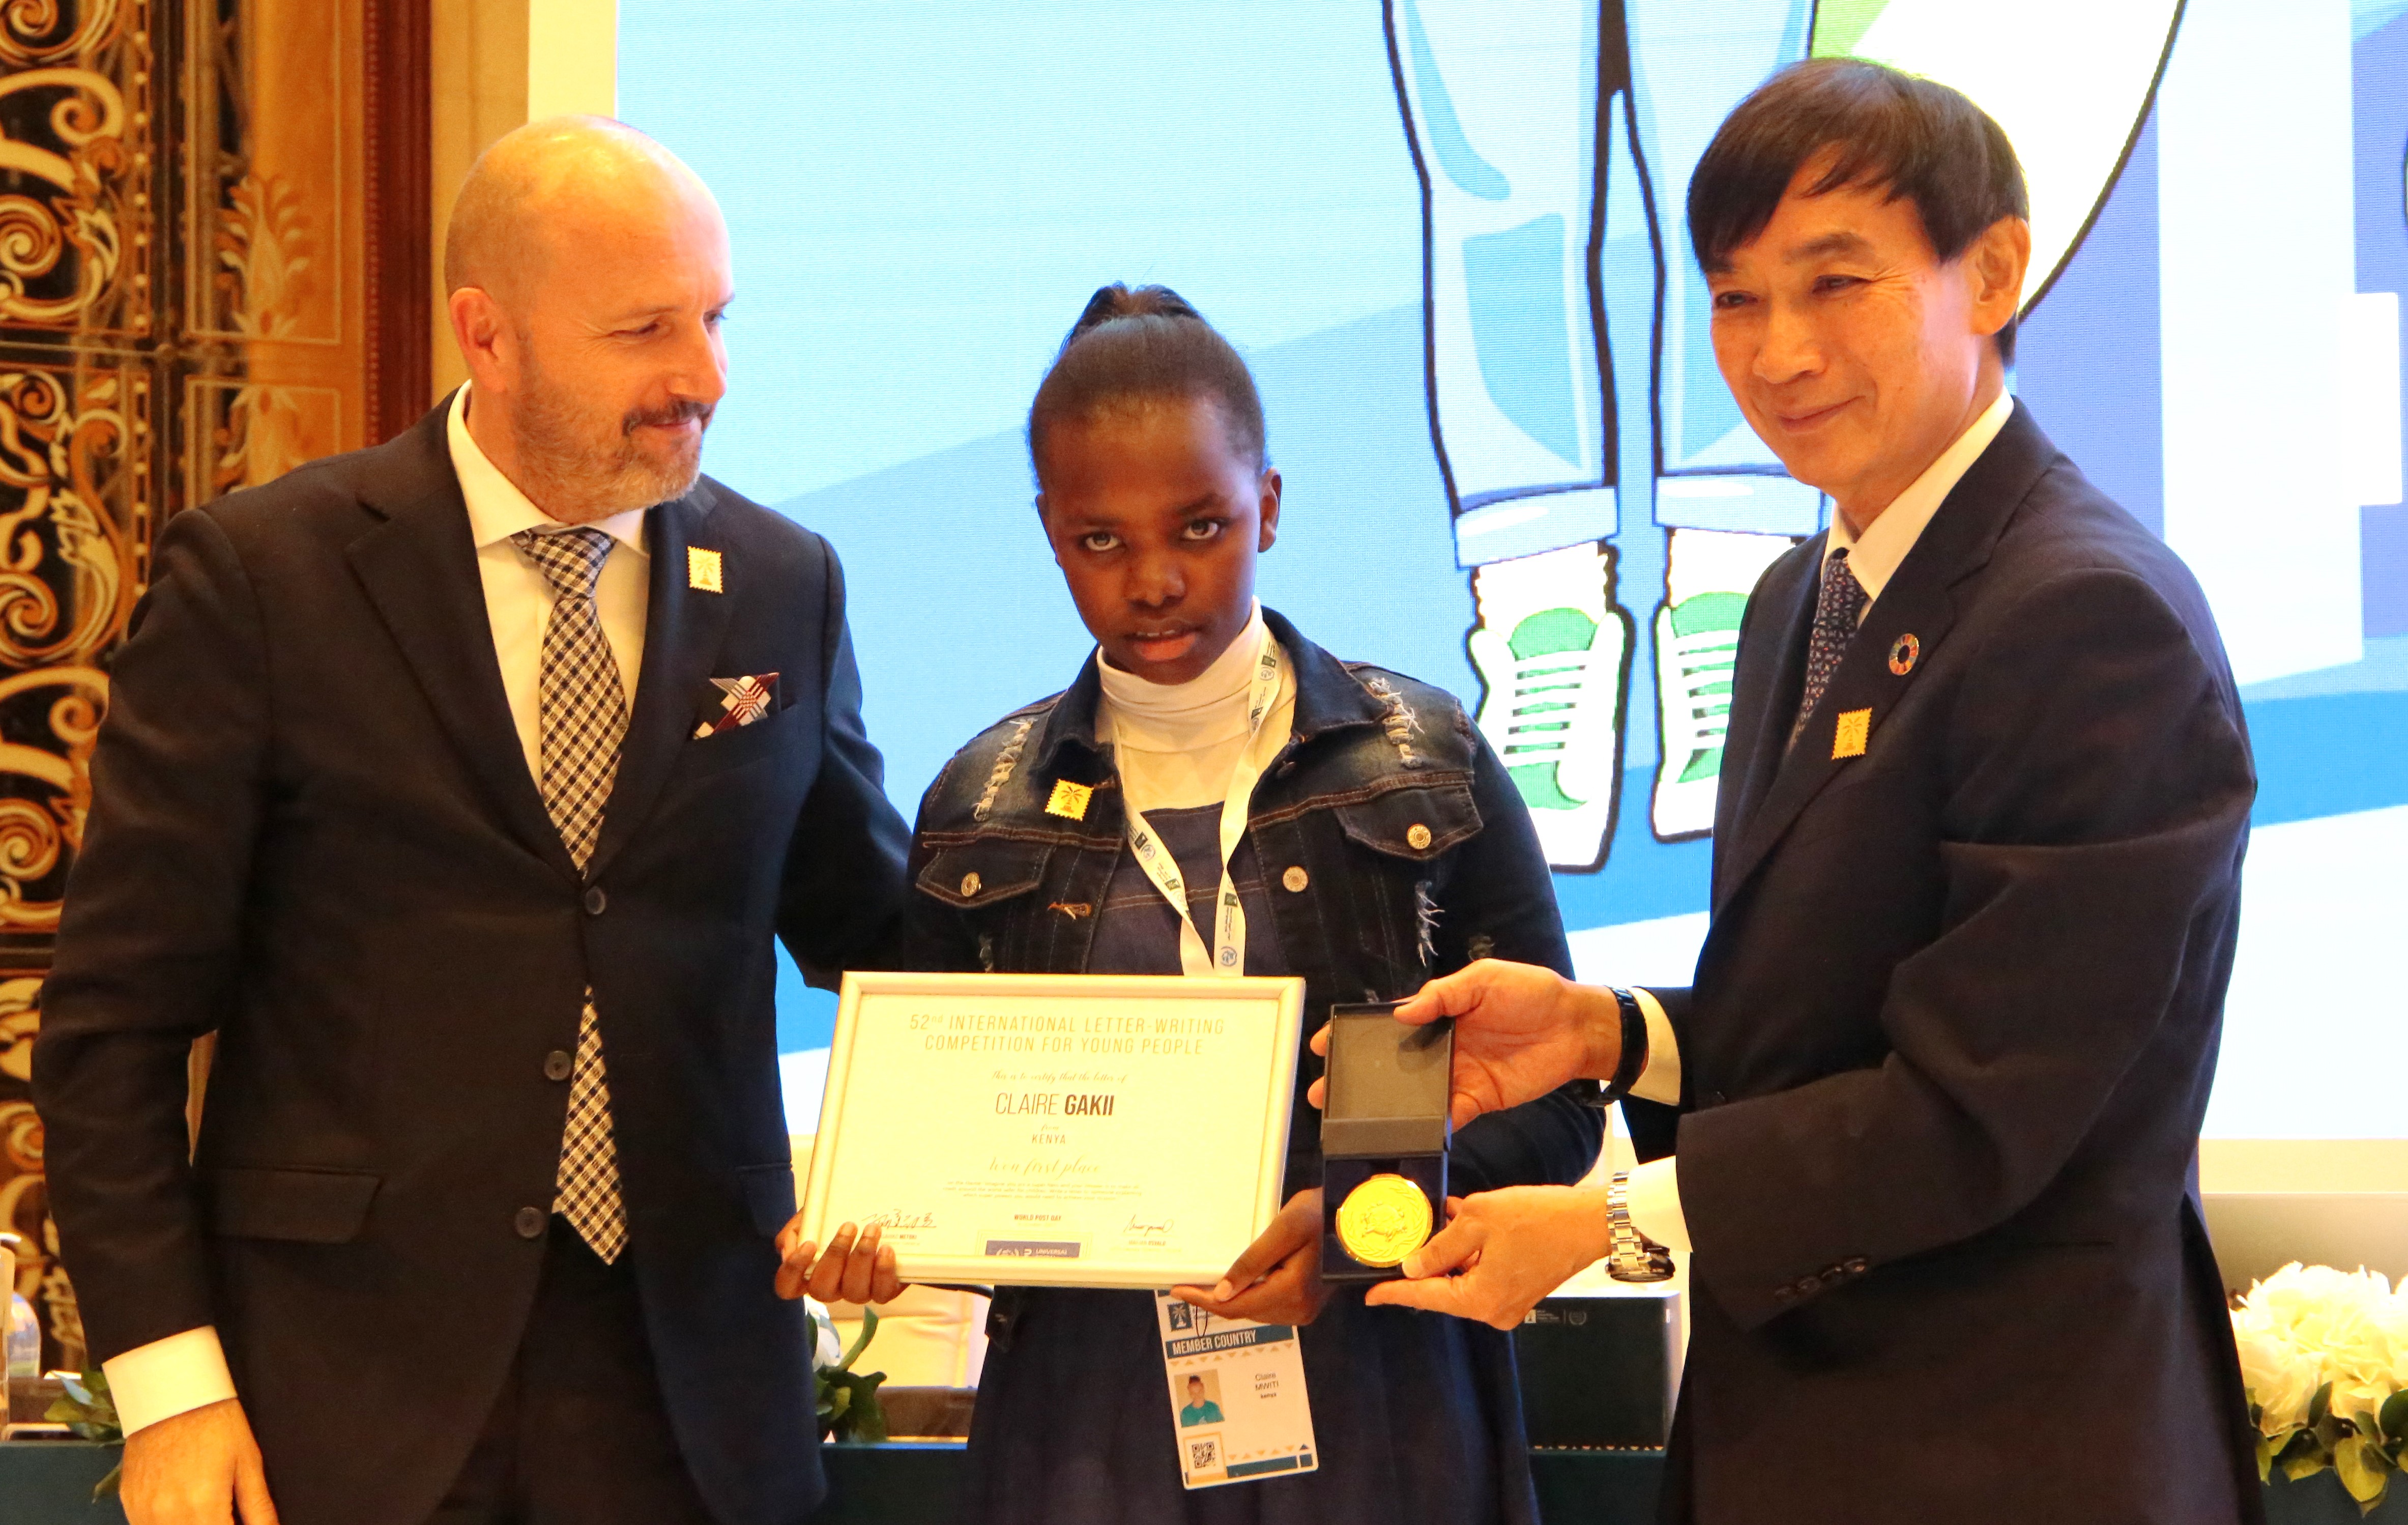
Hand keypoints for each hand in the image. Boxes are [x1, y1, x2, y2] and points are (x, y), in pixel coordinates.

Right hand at [119, 1397, 279, 1524]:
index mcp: (202, 1507)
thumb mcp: (248, 1463)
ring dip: (188, 1524)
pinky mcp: (127, 1501)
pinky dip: (165, 1522)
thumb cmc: (217, 1424)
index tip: (235, 1520)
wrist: (172, 1393)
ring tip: (203, 1508)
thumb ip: (258, 1508)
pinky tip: (180, 1506)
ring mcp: (142, 1510)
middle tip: (222, 1513)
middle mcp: (167, 1515)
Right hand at [775, 1215, 904, 1304]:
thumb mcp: (812, 1216)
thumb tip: (791, 1249)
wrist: (874, 1206)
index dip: (794, 1271)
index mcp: (808, 1272)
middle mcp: (831, 1288)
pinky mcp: (883, 1289)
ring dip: (862, 1259)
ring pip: (854, 1293)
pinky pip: (882, 1293)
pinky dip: (884, 1272)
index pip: (788, 1287)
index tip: (809, 1244)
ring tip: (872, 1230)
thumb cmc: (837, 1215)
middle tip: (849, 1226)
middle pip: (822, 1290)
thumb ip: (797, 1230)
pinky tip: (886, 1250)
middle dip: (835, 1256)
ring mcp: (856, 1291)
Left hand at [1171, 1189, 1329, 1327]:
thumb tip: (1222, 1293)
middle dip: (1215, 1300)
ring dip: (1232, 1299)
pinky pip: (1269, 1305)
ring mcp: (1306, 1310)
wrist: (1354, 1218)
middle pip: (1245, 1311)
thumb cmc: (1320, 1215)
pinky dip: (1249, 1296)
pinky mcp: (1307, 1304)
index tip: (1178, 1290)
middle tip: (1187, 1285)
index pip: (1237, 1305)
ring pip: (1256, 1310)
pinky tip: (1237, 1285)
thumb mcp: (1283, 1230)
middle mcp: (1300, 1310)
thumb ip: (1252, 1262)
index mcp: (1292, 1293)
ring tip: (1206, 1285)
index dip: (1204, 1300)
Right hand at [1305, 959, 1619, 1126]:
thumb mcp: (1485, 979)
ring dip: (1383, 1108)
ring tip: (1351, 1121)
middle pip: (1390, 1066)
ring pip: (1412, 1096)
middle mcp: (1441, 1047)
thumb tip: (1401, 1015)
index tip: (1324, 1043)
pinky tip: (1404, 1135)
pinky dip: (1427, 1127)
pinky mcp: (1477, 1100)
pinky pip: (1446, 1117)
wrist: (1576, 1027)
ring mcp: (1457, 1076)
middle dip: (1356, 1080)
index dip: (1355, 1034)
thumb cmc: (1533, 993)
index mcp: (1439, 1013)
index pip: (1388, 1024)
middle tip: (1323, 1094)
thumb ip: (1444, 995)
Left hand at [1364, 1184, 1616, 1329]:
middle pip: (1444, 1289)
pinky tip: (1466, 1225)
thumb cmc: (1540, 1219)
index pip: (1425, 1297)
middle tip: (1411, 1236)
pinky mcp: (1520, 1291)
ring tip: (1445, 1219)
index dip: (1394, 1292)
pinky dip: (1472, 1254)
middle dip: (1428, 1260)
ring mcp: (1509, 1303)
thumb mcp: (1478, 1220)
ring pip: (1464, 1279)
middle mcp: (1494, 1310)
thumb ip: (1440, 1245)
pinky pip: (1483, 1275)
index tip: (1371, 1295)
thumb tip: (1413, 1264)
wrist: (1589, 1222)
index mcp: (1480, 1299)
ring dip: (1451, 1252)